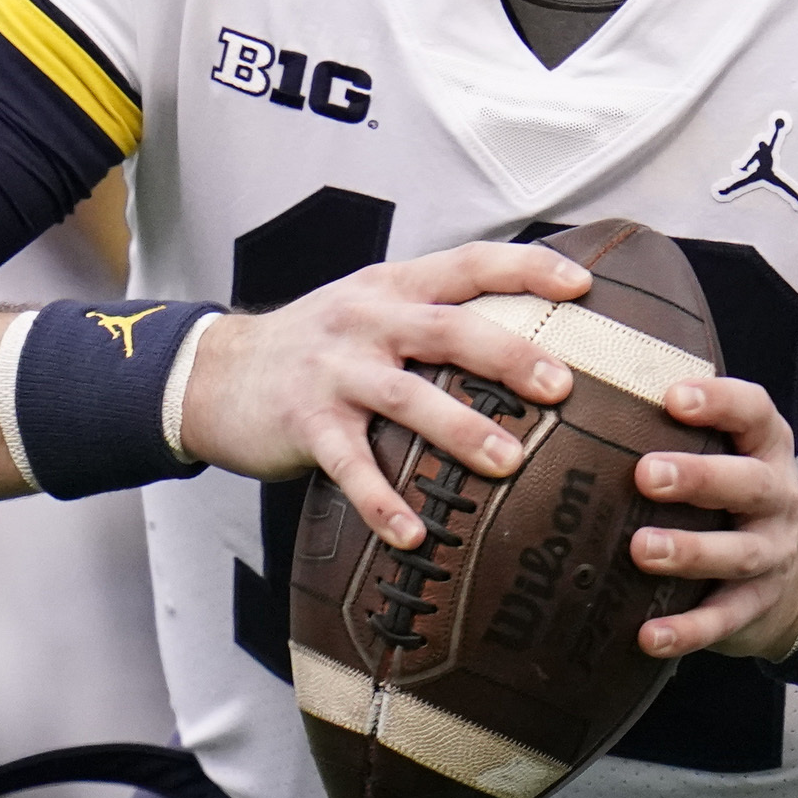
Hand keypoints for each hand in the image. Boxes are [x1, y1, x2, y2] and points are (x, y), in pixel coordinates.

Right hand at [177, 242, 583, 550]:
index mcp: (392, 287)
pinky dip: (381, 501)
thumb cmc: (317, 346)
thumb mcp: (370, 308)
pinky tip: (414, 534)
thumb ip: (433, 315)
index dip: (525, 268)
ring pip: (406, 396)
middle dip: (508, 354)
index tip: (581, 284)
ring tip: (508, 463)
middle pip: (447, 329)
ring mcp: (334, 372)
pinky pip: (350, 465)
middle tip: (560, 386)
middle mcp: (366, 320)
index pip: (467, 263)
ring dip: (459, 429)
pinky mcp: (306, 424)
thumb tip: (529, 340)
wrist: (216, 373)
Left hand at [628, 378, 797, 662]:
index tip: (674, 398)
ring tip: (643, 549)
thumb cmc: (729, 493)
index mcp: (764, 447)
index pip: (753, 412)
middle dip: (699, 478)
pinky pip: (724, 619)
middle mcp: (776, 497)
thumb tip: (582, 392)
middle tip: (646, 475)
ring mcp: (771, 553)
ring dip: (691, 551)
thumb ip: (675, 428)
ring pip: (738, 553)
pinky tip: (649, 635)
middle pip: (749, 483)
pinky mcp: (756, 605)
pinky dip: (688, 630)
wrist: (793, 569)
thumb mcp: (725, 450)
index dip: (720, 401)